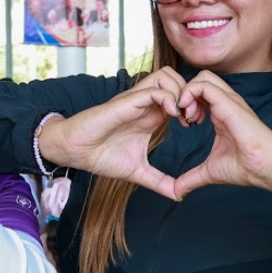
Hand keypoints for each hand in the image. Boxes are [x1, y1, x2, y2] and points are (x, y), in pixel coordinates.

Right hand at [37, 70, 183, 199]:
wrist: (75, 152)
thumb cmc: (102, 156)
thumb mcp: (138, 171)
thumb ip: (159, 181)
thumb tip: (177, 195)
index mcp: (151, 116)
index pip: (179, 95)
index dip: (192, 105)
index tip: (195, 125)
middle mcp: (145, 104)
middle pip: (176, 78)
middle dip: (190, 94)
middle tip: (193, 117)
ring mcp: (136, 101)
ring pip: (166, 76)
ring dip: (180, 92)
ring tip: (183, 115)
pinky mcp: (126, 103)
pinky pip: (152, 90)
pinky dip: (168, 97)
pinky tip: (172, 115)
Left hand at [172, 71, 271, 198]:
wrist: (265, 168)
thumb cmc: (245, 167)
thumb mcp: (210, 171)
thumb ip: (191, 178)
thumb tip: (176, 192)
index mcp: (222, 113)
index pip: (200, 93)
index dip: (186, 104)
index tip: (184, 123)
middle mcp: (226, 104)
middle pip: (200, 79)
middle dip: (185, 94)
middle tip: (183, 117)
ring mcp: (229, 101)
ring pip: (202, 77)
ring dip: (187, 93)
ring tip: (186, 116)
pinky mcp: (229, 103)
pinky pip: (204, 85)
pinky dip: (190, 94)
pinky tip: (189, 115)